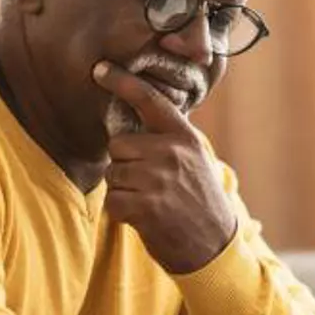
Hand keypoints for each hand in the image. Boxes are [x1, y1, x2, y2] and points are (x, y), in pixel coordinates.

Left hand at [92, 61, 235, 273]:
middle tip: (148, 182)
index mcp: (184, 137)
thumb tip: (132, 124)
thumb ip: (169, 139)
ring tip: (149, 200)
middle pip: (119, 144)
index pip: (149, 100)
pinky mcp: (144, 207)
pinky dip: (121, 211)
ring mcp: (157, 179)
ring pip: (113, 174)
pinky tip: (143, 216)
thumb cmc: (200, 201)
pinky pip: (112, 200)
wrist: (214, 245)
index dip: (122, 81)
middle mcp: (171, 153)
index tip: (100, 68)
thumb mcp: (195, 159)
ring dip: (123, 190)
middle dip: (125, 163)